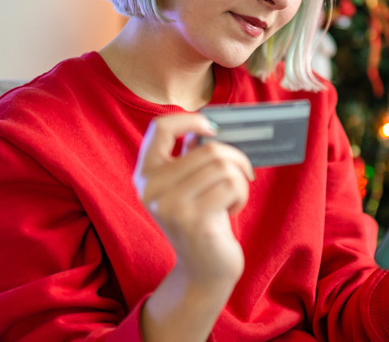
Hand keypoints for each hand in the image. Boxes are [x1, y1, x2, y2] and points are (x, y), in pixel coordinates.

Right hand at [134, 113, 254, 286]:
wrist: (203, 269)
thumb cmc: (201, 219)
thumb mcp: (189, 185)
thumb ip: (191, 155)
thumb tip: (212, 122)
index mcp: (145, 174)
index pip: (159, 127)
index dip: (190, 119)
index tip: (213, 128)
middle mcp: (151, 189)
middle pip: (207, 148)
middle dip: (235, 157)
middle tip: (244, 172)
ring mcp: (171, 206)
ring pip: (224, 166)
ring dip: (240, 179)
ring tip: (234, 195)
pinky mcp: (194, 220)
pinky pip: (233, 186)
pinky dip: (241, 195)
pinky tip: (233, 209)